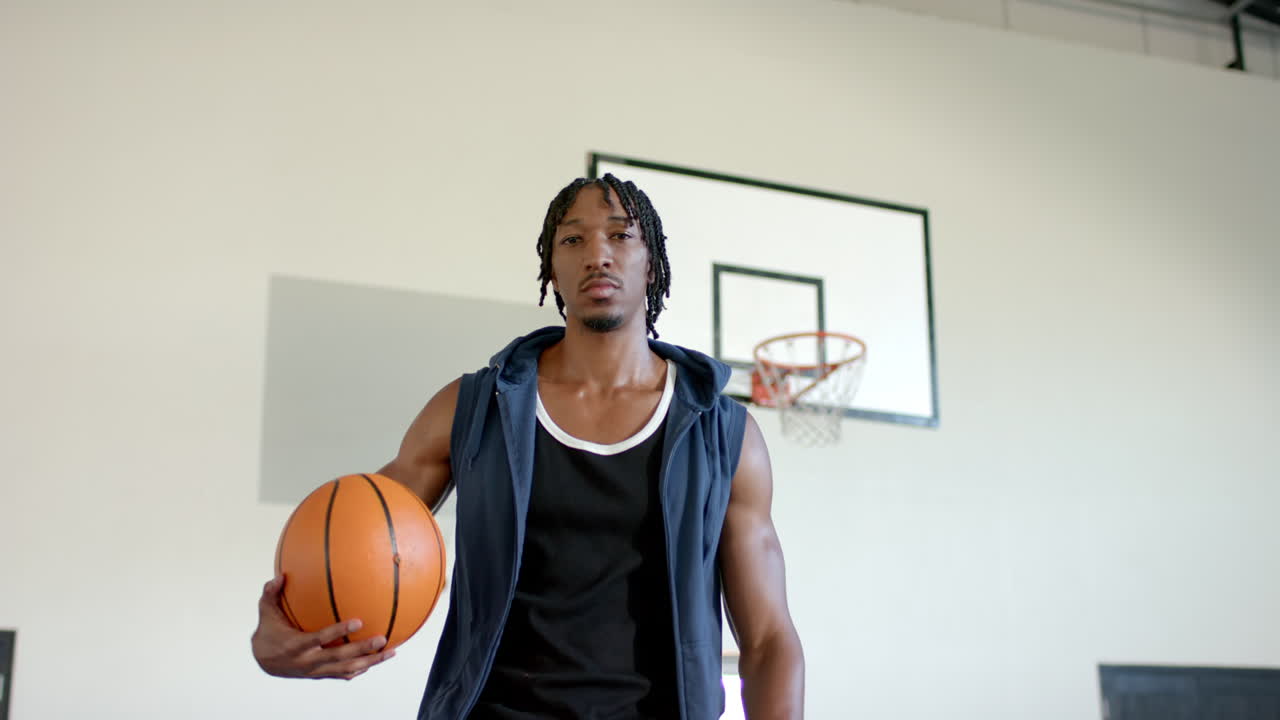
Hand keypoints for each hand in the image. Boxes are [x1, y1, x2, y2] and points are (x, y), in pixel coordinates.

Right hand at [251, 576, 395, 679]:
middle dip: (362, 649)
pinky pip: (344, 674)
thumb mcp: (266, 612)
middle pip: (339, 657)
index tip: (359, 621)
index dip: (339, 631)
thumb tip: (279, 575)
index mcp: (296, 645)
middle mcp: (308, 661)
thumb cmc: (269, 630)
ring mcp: (316, 670)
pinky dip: (362, 668)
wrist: (264, 661)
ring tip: (391, 652)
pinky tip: (378, 660)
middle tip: (382, 639)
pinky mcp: (321, 675)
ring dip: (370, 662)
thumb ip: (271, 593)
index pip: (320, 639)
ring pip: (347, 669)